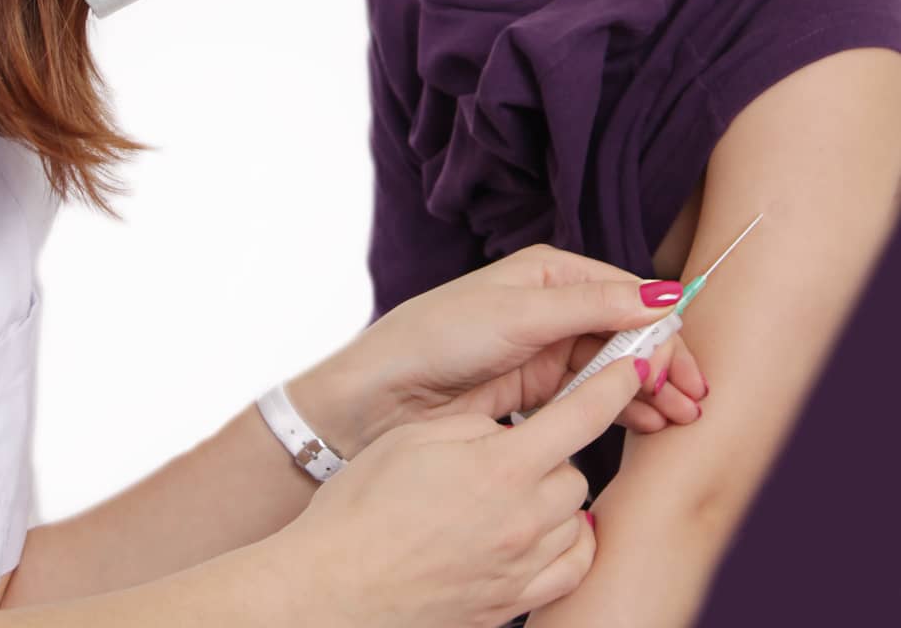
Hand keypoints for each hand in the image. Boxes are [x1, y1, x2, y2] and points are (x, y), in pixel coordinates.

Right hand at [272, 355, 647, 627]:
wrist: (333, 588)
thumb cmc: (363, 506)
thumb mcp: (421, 438)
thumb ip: (480, 425)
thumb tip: (511, 431)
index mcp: (502, 466)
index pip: (582, 414)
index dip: (613, 382)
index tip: (634, 362)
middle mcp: (524, 520)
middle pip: (576, 470)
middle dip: (556, 451)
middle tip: (515, 446)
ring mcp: (521, 568)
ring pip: (575, 517)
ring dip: (557, 497)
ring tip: (516, 489)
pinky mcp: (511, 605)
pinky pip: (568, 568)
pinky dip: (566, 544)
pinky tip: (541, 531)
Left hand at [288, 244, 704, 455]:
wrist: (378, 397)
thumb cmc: (438, 338)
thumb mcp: (519, 316)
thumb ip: (593, 308)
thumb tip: (665, 295)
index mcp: (549, 273)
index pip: (626, 296)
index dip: (663, 330)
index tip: (685, 368)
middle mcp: (551, 308)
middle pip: (627, 334)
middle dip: (664, 365)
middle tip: (694, 404)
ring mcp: (544, 352)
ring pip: (614, 369)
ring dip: (649, 391)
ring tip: (678, 422)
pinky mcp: (534, 393)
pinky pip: (591, 399)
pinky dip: (622, 411)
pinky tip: (646, 427)